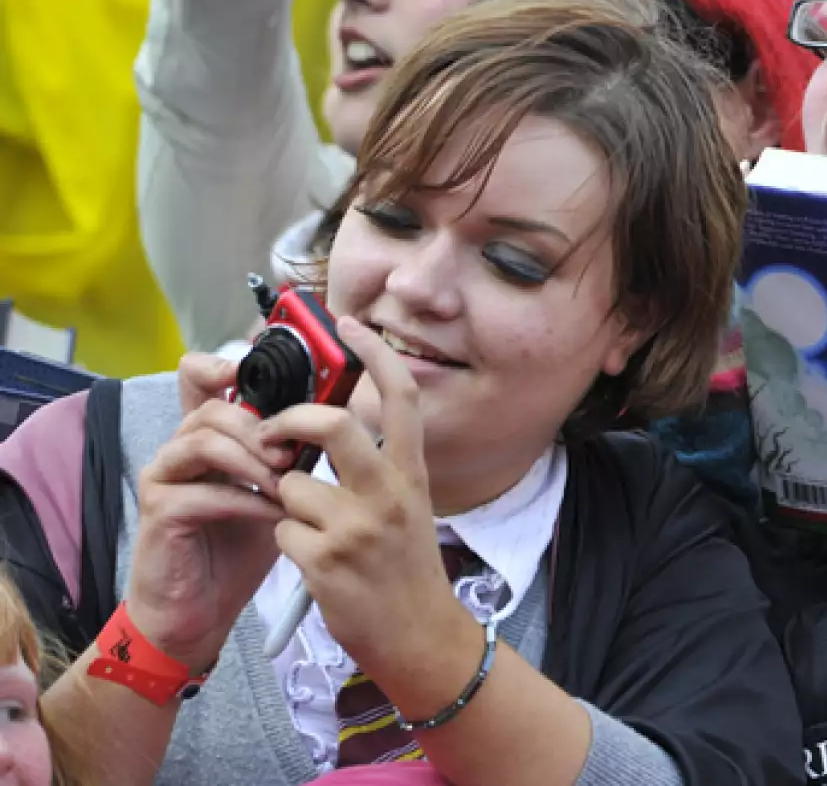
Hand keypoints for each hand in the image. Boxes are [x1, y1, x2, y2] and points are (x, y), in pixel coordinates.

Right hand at [125, 354, 293, 672]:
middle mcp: (180, 448)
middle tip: (297, 453)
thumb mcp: (276, 493)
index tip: (264, 373)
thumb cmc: (240, 550)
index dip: (225, 365)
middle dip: (264, 425)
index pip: (202, 379)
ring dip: (255, 459)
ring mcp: (164, 477)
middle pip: (216, 407)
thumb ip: (292, 456)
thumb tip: (341, 422)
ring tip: (289, 482)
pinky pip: (205, 491)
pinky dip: (248, 500)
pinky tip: (276, 515)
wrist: (200, 613)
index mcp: (209, 436)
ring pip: (206, 440)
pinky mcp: (158, 511)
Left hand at [264, 318, 472, 682]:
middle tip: (271, 433)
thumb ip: (374, 467)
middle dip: (289, 421)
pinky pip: (280, 531)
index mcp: (411, 473)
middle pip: (333, 423)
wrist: (420, 637)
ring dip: (284, 506)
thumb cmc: (406, 570)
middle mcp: (389, 493)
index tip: (352, 325)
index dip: (376, 353)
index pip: (400, 396)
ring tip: (309, 530)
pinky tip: (313, 563)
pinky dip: (285, 543)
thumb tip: (324, 428)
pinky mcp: (327, 560)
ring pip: (290, 486)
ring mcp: (358, 526)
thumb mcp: (407, 507)